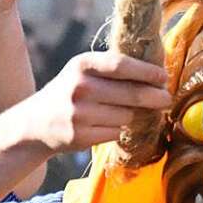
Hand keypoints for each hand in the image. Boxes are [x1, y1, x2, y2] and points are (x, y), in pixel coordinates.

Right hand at [14, 51, 170, 153]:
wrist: (35, 124)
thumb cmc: (68, 92)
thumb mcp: (82, 72)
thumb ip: (112, 69)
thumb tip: (157, 74)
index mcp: (82, 65)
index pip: (122, 65)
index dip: (147, 72)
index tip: (163, 77)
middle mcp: (80, 88)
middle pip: (132, 93)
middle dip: (155, 97)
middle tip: (167, 99)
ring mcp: (80, 114)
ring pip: (127, 116)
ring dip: (132, 115)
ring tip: (118, 112)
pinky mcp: (81, 136)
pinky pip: (116, 133)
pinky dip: (118, 130)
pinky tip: (106, 125)